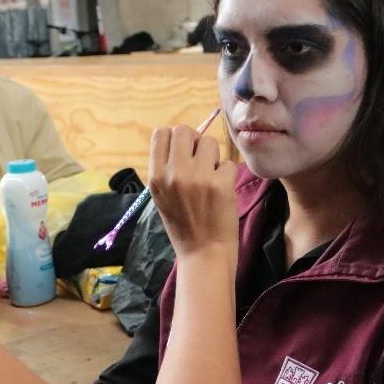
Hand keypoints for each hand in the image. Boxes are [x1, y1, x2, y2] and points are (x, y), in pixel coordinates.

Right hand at [148, 124, 237, 259]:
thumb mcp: (162, 197)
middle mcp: (174, 173)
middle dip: (194, 141)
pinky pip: (228, 162)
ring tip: (211, 176)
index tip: (182, 152)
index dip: (174, 138)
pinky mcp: (221, 184)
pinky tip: (222, 190)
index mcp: (155, 176)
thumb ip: (167, 169)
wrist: (203, 254)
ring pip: (209, 142)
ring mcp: (198, 177)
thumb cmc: (182, 226)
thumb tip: (183, 141)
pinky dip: (227, 174)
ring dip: (213, 156)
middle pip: (183, 130)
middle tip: (199, 160)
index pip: (160, 133)